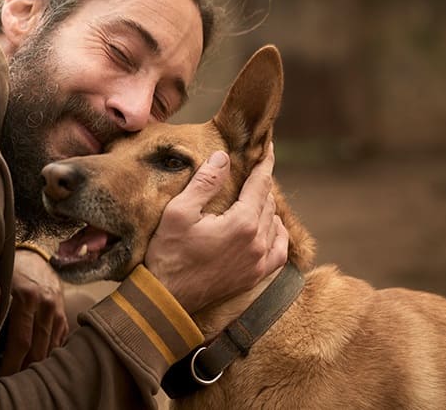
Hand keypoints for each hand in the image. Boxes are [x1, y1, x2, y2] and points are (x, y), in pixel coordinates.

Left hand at [0, 249, 68, 376]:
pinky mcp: (64, 315)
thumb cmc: (8, 271)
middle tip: (8, 385)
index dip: (10, 365)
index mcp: (28, 297)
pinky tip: (35, 366)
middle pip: (37, 350)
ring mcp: (58, 311)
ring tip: (21, 380)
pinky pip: (58, 343)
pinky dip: (47, 356)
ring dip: (35, 367)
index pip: (21, 342)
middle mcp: (47, 305)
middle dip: (22, 371)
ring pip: (49, 349)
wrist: (33, 255)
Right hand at [144, 144, 288, 313]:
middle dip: (261, 184)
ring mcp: (258, 263)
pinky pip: (279, 251)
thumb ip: (205, 182)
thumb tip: (223, 157)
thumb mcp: (179, 211)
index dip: (265, 162)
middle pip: (268, 202)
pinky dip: (276, 235)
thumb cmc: (168, 253)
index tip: (268, 147)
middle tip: (252, 170)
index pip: (261, 184)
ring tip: (253, 197)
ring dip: (266, 207)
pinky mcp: (254, 277)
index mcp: (242, 223)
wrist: (166, 298)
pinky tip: (266, 227)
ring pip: (274, 224)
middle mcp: (257, 243)